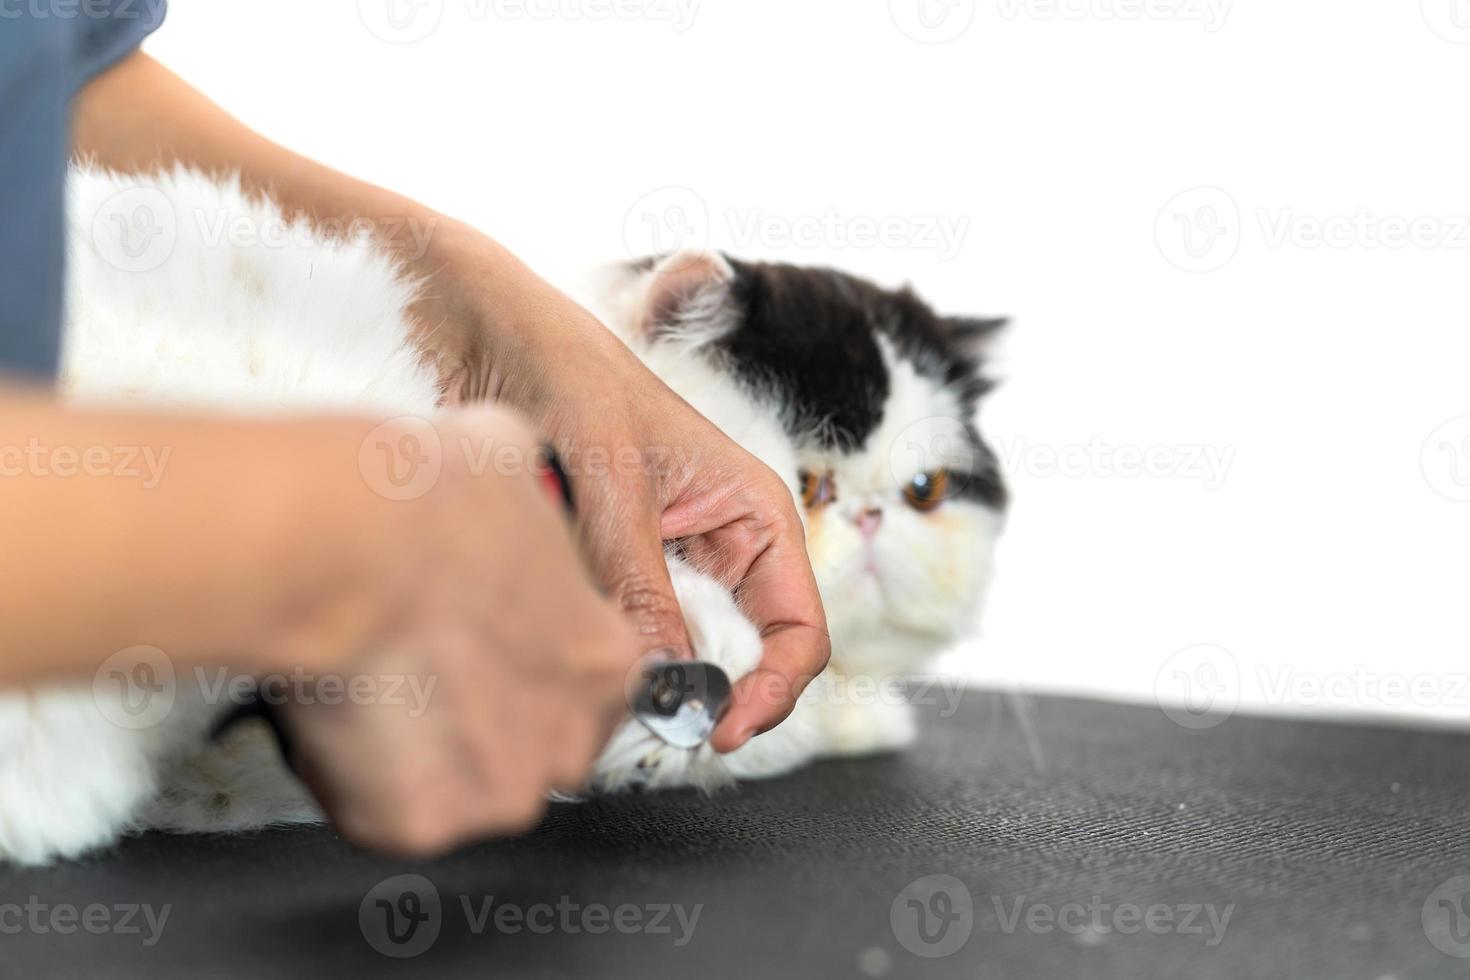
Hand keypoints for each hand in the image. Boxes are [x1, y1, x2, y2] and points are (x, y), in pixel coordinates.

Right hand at [270, 408, 638, 855]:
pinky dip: (364, 777)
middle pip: (535, 745)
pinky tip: (344, 714)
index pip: (592, 687)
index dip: (533, 663)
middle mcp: (568, 742)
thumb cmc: (432, 501)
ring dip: (427, 750)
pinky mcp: (415, 824)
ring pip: (465, 784)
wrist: (346, 544)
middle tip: (429, 666)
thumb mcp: (512, 462)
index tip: (488, 642)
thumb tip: (505, 480)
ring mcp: (494, 791)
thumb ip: (531, 507)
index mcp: (608, 664)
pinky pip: (391, 811)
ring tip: (378, 686)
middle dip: (488, 718)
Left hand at [416, 231, 830, 752]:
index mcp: (755, 511)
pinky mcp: (614, 569)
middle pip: (746, 652)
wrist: (488, 334)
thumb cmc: (570, 373)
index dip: (774, 689)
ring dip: (651, 680)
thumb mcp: (613, 479)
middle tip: (657, 733)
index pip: (798, 628)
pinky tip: (571, 664)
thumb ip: (638, 579)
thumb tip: (662, 679)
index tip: (722, 728)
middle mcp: (721, 543)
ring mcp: (667, 560)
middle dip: (710, 697)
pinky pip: (626, 632)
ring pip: (681, 650)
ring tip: (604, 702)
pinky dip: (607, 657)